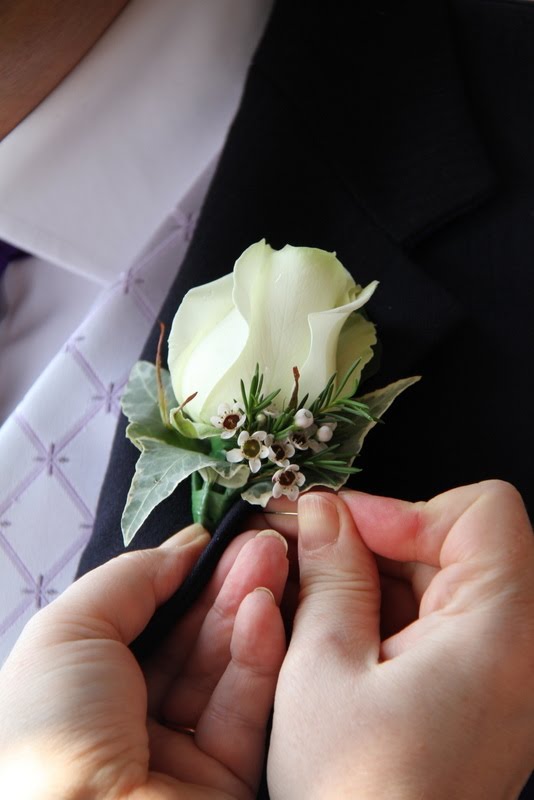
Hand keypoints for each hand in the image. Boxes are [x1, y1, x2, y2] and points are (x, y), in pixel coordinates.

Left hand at [0, 524, 288, 799]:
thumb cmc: (53, 733)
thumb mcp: (68, 631)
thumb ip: (130, 579)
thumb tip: (184, 549)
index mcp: (85, 688)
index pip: (146, 620)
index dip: (184, 576)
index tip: (218, 537)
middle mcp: (132, 720)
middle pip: (191, 639)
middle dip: (226, 584)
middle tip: (262, 540)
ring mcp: (181, 753)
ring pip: (224, 668)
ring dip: (250, 607)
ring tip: (273, 556)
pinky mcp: (227, 780)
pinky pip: (246, 710)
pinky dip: (259, 656)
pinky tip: (265, 609)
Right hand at [268, 482, 533, 799]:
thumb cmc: (361, 798)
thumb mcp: (324, 671)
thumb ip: (329, 577)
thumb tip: (324, 514)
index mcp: (505, 632)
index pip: (480, 513)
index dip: (405, 509)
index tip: (342, 526)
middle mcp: (524, 647)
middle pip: (462, 542)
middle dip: (382, 540)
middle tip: (311, 552)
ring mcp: (509, 670)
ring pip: (447, 578)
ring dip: (380, 577)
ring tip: (316, 601)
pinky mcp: (488, 689)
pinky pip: (443, 619)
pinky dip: (392, 613)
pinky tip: (342, 634)